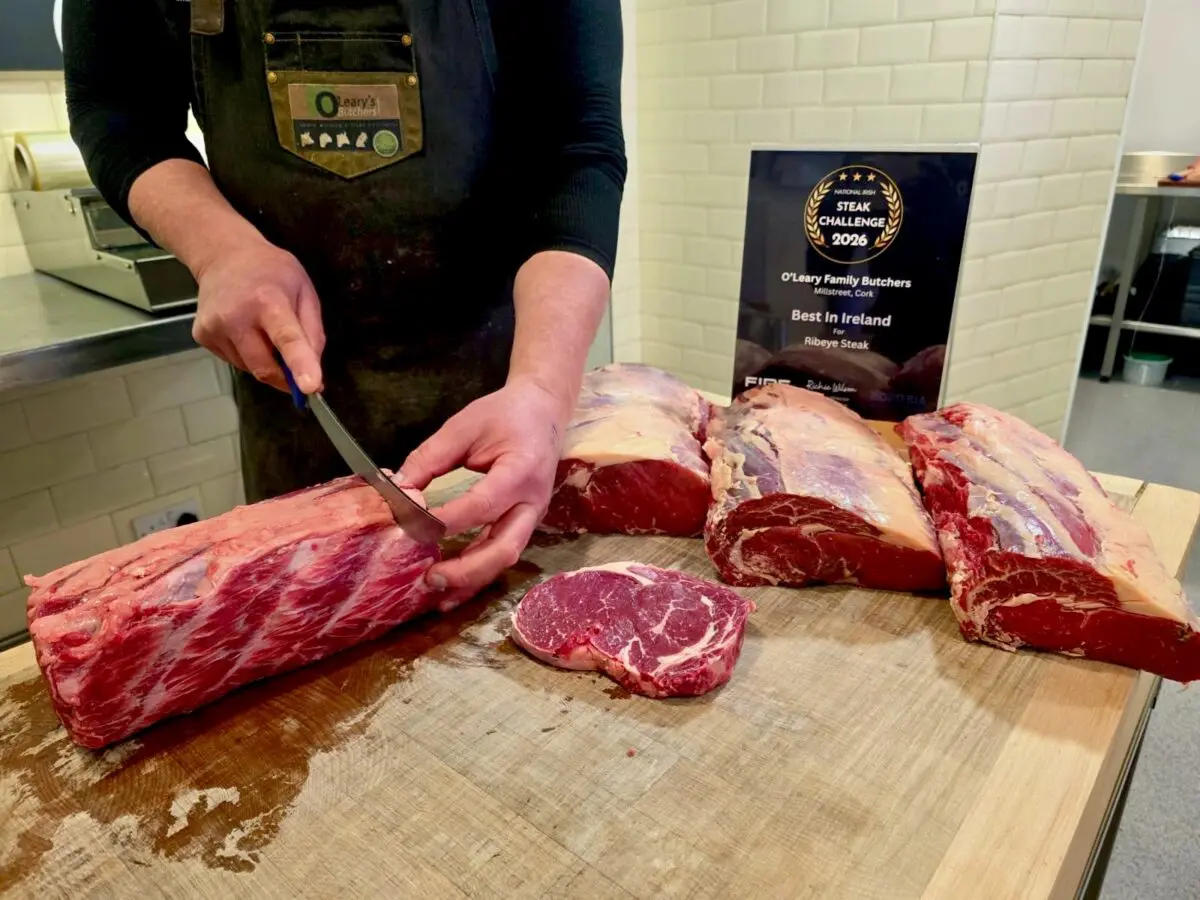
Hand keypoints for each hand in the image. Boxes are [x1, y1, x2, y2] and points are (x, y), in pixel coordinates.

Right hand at [191, 237, 324, 392]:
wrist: (224, 255)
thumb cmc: (270, 271)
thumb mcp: (305, 291)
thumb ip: (313, 333)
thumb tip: (314, 369)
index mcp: (269, 301)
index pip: (287, 339)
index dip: (300, 365)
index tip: (310, 387)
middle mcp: (236, 316)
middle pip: (264, 367)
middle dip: (285, 378)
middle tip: (299, 372)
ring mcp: (214, 327)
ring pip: (250, 368)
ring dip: (266, 362)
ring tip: (264, 330)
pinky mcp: (202, 336)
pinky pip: (235, 362)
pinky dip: (248, 355)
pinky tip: (246, 331)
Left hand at [399, 377, 570, 594]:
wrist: (544, 410)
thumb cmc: (504, 414)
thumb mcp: (463, 427)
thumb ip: (429, 459)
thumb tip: (397, 491)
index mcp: (521, 470)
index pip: (483, 504)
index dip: (447, 520)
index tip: (411, 526)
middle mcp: (533, 501)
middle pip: (505, 547)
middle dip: (468, 569)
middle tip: (430, 577)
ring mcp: (533, 516)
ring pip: (506, 557)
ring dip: (472, 580)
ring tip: (438, 595)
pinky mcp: (525, 523)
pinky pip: (503, 553)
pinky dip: (478, 573)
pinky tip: (453, 587)